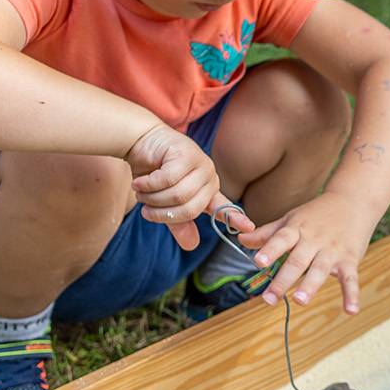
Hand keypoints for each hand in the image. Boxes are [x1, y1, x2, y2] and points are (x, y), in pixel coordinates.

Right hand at [125, 124, 249, 251]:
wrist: (141, 142)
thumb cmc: (153, 173)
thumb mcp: (165, 203)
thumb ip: (178, 223)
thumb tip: (192, 247)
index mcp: (208, 192)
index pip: (223, 208)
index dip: (235, 218)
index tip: (249, 228)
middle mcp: (209, 178)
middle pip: (191, 208)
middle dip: (163, 213)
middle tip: (146, 208)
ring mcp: (201, 164)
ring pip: (179, 195)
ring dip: (153, 198)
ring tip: (141, 193)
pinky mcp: (187, 153)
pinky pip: (168, 179)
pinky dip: (149, 185)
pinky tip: (139, 182)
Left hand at [238, 191, 375, 311]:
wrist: (354, 201)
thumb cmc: (318, 213)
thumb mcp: (292, 219)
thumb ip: (267, 233)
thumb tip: (240, 239)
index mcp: (297, 229)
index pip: (281, 239)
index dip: (270, 250)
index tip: (258, 262)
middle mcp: (314, 240)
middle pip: (297, 260)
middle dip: (283, 280)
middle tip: (269, 299)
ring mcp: (333, 251)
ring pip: (320, 269)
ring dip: (310, 286)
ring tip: (300, 301)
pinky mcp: (350, 260)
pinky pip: (351, 279)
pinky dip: (351, 295)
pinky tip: (350, 311)